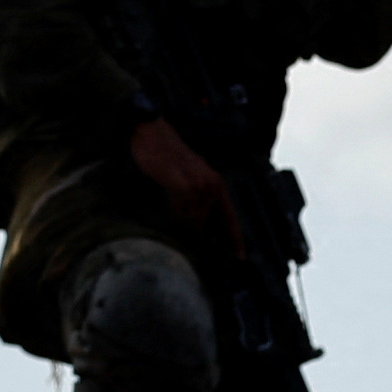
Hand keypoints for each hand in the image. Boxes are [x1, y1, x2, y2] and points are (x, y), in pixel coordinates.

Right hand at [126, 115, 232, 236]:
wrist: (152, 133)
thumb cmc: (167, 155)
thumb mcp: (189, 175)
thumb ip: (197, 197)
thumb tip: (197, 224)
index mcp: (216, 184)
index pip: (230, 218)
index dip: (235, 240)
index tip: (240, 258)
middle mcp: (212, 185)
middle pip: (205, 224)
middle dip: (193, 229)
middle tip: (178, 211)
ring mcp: (199, 186)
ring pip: (192, 220)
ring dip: (179, 216)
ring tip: (170, 194)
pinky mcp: (184, 186)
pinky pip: (180, 212)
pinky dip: (173, 209)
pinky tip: (167, 191)